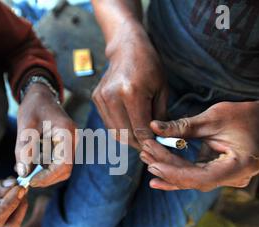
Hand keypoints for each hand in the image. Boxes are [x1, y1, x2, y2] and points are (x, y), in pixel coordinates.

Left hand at [15, 83, 76, 187]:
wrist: (40, 95)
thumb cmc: (34, 106)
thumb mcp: (25, 126)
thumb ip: (24, 149)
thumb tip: (23, 173)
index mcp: (67, 133)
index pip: (64, 164)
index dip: (48, 176)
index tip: (31, 181)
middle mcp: (73, 140)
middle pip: (64, 170)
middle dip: (45, 178)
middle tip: (26, 180)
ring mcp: (69, 145)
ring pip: (59, 169)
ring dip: (42, 173)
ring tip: (23, 170)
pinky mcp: (63, 147)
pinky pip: (55, 163)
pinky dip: (42, 167)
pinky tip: (27, 164)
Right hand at [92, 22, 168, 149]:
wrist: (127, 48)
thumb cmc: (149, 67)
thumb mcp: (162, 90)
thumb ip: (160, 117)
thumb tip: (160, 140)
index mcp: (132, 93)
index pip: (140, 130)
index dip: (150, 142)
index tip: (159, 145)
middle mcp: (113, 96)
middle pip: (126, 135)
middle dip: (140, 143)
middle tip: (151, 144)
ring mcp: (101, 98)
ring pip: (115, 133)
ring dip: (129, 138)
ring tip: (141, 135)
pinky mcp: (96, 99)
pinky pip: (109, 123)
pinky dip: (120, 128)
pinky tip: (130, 123)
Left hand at [140, 100, 258, 190]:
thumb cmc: (241, 116)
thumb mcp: (213, 117)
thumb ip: (183, 126)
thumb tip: (154, 127)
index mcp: (241, 166)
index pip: (203, 177)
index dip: (176, 173)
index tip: (154, 164)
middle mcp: (236, 178)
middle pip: (194, 179)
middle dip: (167, 168)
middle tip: (144, 154)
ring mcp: (228, 179)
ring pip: (192, 179)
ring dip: (168, 169)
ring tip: (146, 158)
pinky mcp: (218, 175)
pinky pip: (194, 177)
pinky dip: (176, 173)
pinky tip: (156, 176)